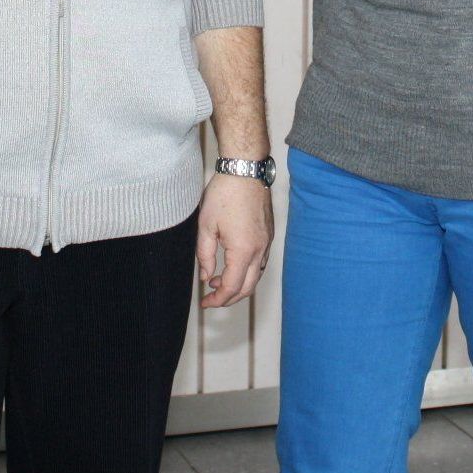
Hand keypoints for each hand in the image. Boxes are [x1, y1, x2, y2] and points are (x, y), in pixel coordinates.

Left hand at [197, 172, 273, 307]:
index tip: (205, 302)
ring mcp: (267, 242)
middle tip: (211, 298)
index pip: (231, 287)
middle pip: (248, 287)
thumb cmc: (224, 194)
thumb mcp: (205, 226)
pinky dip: (247, 271)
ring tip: (217, 279)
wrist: (245, 169)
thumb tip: (206, 276)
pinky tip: (232, 264)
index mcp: (243, 251)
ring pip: (256, 276)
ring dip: (239, 284)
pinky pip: (260, 262)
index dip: (217, 300)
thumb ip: (204, 255)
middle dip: (229, 298)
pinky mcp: (268, 234)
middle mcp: (260, 250)